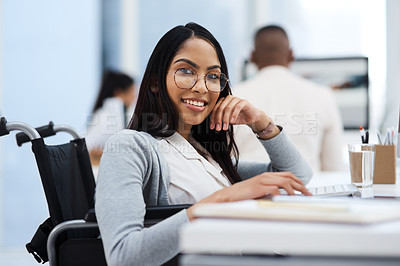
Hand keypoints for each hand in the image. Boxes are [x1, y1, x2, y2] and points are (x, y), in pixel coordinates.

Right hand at [186, 172, 311, 220]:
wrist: (228, 195)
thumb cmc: (242, 195)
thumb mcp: (259, 191)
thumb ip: (269, 191)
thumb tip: (282, 197)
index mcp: (266, 175)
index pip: (287, 175)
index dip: (298, 181)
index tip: (305, 189)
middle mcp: (266, 176)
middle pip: (289, 177)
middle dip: (301, 185)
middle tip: (309, 193)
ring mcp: (263, 181)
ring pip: (285, 182)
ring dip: (295, 190)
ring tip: (301, 197)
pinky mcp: (259, 187)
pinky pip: (276, 189)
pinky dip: (283, 194)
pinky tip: (287, 200)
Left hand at [209, 95, 268, 131]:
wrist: (252, 118)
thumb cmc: (239, 118)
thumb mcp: (227, 120)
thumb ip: (220, 119)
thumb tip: (212, 124)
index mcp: (223, 101)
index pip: (215, 109)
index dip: (212, 118)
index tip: (212, 127)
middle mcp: (229, 98)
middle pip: (220, 108)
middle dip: (218, 119)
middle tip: (218, 128)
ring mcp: (236, 99)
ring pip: (228, 108)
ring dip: (225, 119)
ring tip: (225, 127)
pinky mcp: (244, 101)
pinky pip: (237, 107)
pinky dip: (233, 115)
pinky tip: (232, 121)